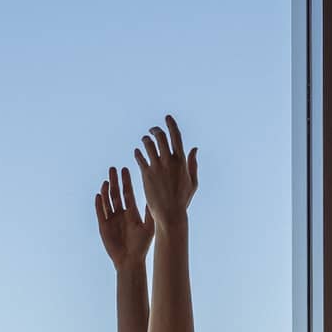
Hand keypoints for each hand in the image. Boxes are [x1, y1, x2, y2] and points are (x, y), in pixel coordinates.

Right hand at [95, 164, 153, 268]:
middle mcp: (120, 214)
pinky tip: (99, 195)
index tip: (125, 169)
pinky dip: (99, 204)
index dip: (126, 182)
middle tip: (114, 168)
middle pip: (116, 194)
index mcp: (131, 212)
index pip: (127, 193)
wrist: (130, 260)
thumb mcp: (149, 226)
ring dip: (106, 191)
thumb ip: (150, 212)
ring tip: (107, 180)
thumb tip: (155, 196)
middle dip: (115, 181)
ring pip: (107, 202)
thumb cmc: (142, 246)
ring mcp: (111, 220)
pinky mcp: (103, 227)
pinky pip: (100, 213)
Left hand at [132, 113, 198, 227]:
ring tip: (144, 140)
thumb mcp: (192, 181)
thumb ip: (192, 163)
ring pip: (149, 145)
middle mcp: (168, 160)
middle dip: (155, 131)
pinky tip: (137, 152)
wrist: (170, 213)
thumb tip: (194, 148)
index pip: (175, 136)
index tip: (167, 118)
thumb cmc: (182, 199)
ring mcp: (157, 167)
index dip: (171, 124)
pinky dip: (138, 153)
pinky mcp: (146, 174)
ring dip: (146, 140)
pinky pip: (140, 158)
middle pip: (160, 137)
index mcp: (181, 160)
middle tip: (152, 131)